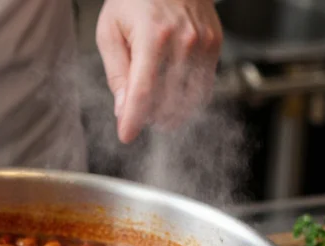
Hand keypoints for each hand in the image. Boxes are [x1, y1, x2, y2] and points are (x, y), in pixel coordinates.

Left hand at [96, 0, 222, 143]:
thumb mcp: (110, 32)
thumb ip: (117, 74)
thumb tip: (122, 110)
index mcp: (152, 37)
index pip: (143, 92)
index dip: (134, 120)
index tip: (126, 135)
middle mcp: (183, 42)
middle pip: (166, 101)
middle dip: (148, 115)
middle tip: (136, 113)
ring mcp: (203, 44)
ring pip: (188, 100)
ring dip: (168, 113)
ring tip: (153, 108)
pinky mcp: (215, 45)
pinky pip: (203, 87)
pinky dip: (187, 100)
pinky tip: (172, 97)